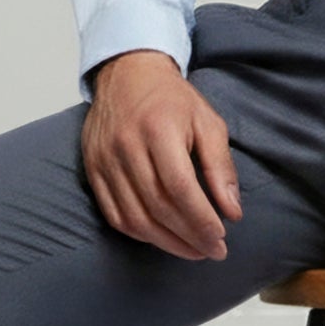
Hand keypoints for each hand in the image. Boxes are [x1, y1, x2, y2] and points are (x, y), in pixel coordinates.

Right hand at [82, 51, 242, 259]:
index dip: (201, 219)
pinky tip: (161, 238)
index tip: (221, 238)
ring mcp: (105, 160)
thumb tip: (232, 212)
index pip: (180, 187)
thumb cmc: (171, 99)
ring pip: (135, 217)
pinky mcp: (93, 170)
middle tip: (213, 251)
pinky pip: (114, 215)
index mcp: (159, 129)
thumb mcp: (208, 122)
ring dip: (166, 242)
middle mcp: (127, 146)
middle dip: (190, 236)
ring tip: (192, 251)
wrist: (126, 74)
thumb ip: (220, 167)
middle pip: (158, 207)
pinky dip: (140, 233)